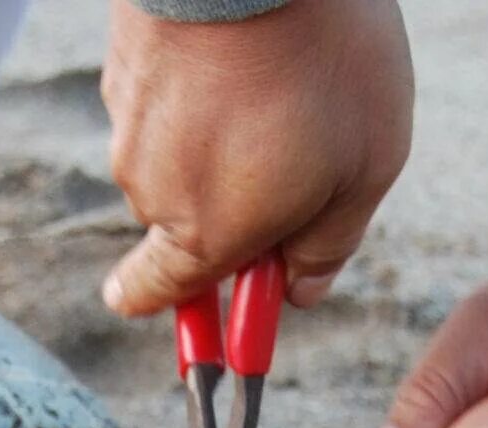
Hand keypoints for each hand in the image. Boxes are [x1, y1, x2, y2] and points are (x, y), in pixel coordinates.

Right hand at [99, 0, 412, 316]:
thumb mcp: (365, 168)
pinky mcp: (123, 70)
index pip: (153, 299)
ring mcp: (127, 126)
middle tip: (300, 162)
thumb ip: (329, 245)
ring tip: (278, 87)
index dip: (189, 313)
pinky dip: (198, 92)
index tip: (222, 308)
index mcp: (203, 236)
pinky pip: (163, 102)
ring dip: (216, 143)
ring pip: (174, 158)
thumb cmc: (322, 62)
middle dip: (232, 210)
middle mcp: (149, 191)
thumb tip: (300, 291)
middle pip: (182, 226)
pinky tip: (245, 53)